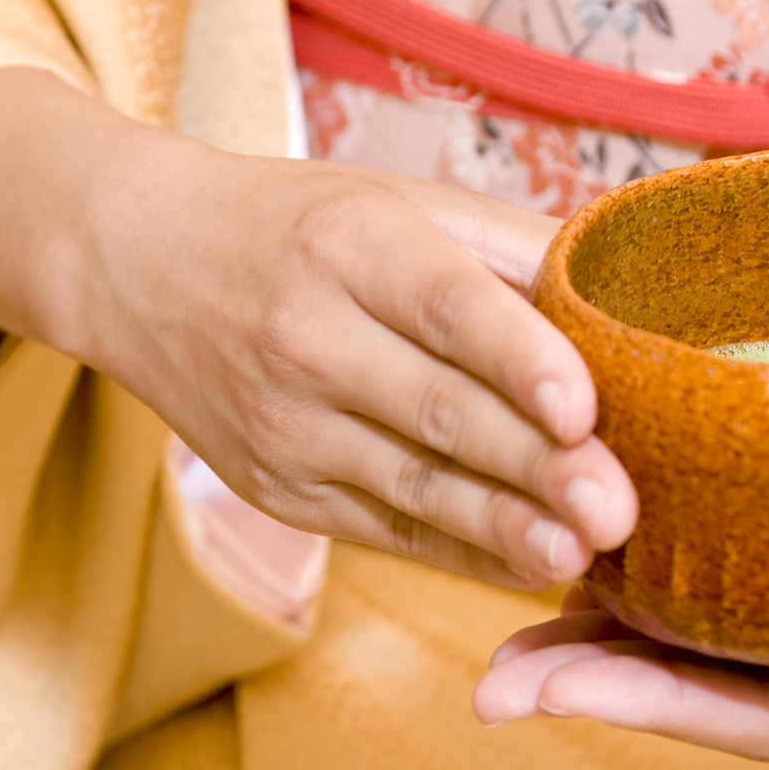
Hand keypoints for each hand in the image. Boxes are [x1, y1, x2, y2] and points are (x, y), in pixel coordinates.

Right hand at [0, 69, 635, 587]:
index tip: (582, 405)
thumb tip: (632, 292)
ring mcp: (286, 425)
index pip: (445, 307)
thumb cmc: (301, 225)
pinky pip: (386, 530)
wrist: (136, 262)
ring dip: (503, 525)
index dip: (517, 357)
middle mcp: (310, 337)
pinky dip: (461, 553)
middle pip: (439, 410)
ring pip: (414, 484)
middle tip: (618, 506)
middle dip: (534, 465)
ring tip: (579, 553)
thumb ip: (512, 245)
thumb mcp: (398, 203)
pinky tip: (528, 566)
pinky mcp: (279, 488)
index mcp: (351, 246)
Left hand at [472, 251, 768, 756]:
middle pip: (712, 686)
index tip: (562, 687)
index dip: (662, 710)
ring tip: (502, 600)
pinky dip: (661, 549)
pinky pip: (735, 559)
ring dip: (605, 624)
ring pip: (708, 628)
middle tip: (493, 673)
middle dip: (598, 682)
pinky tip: (590, 522)